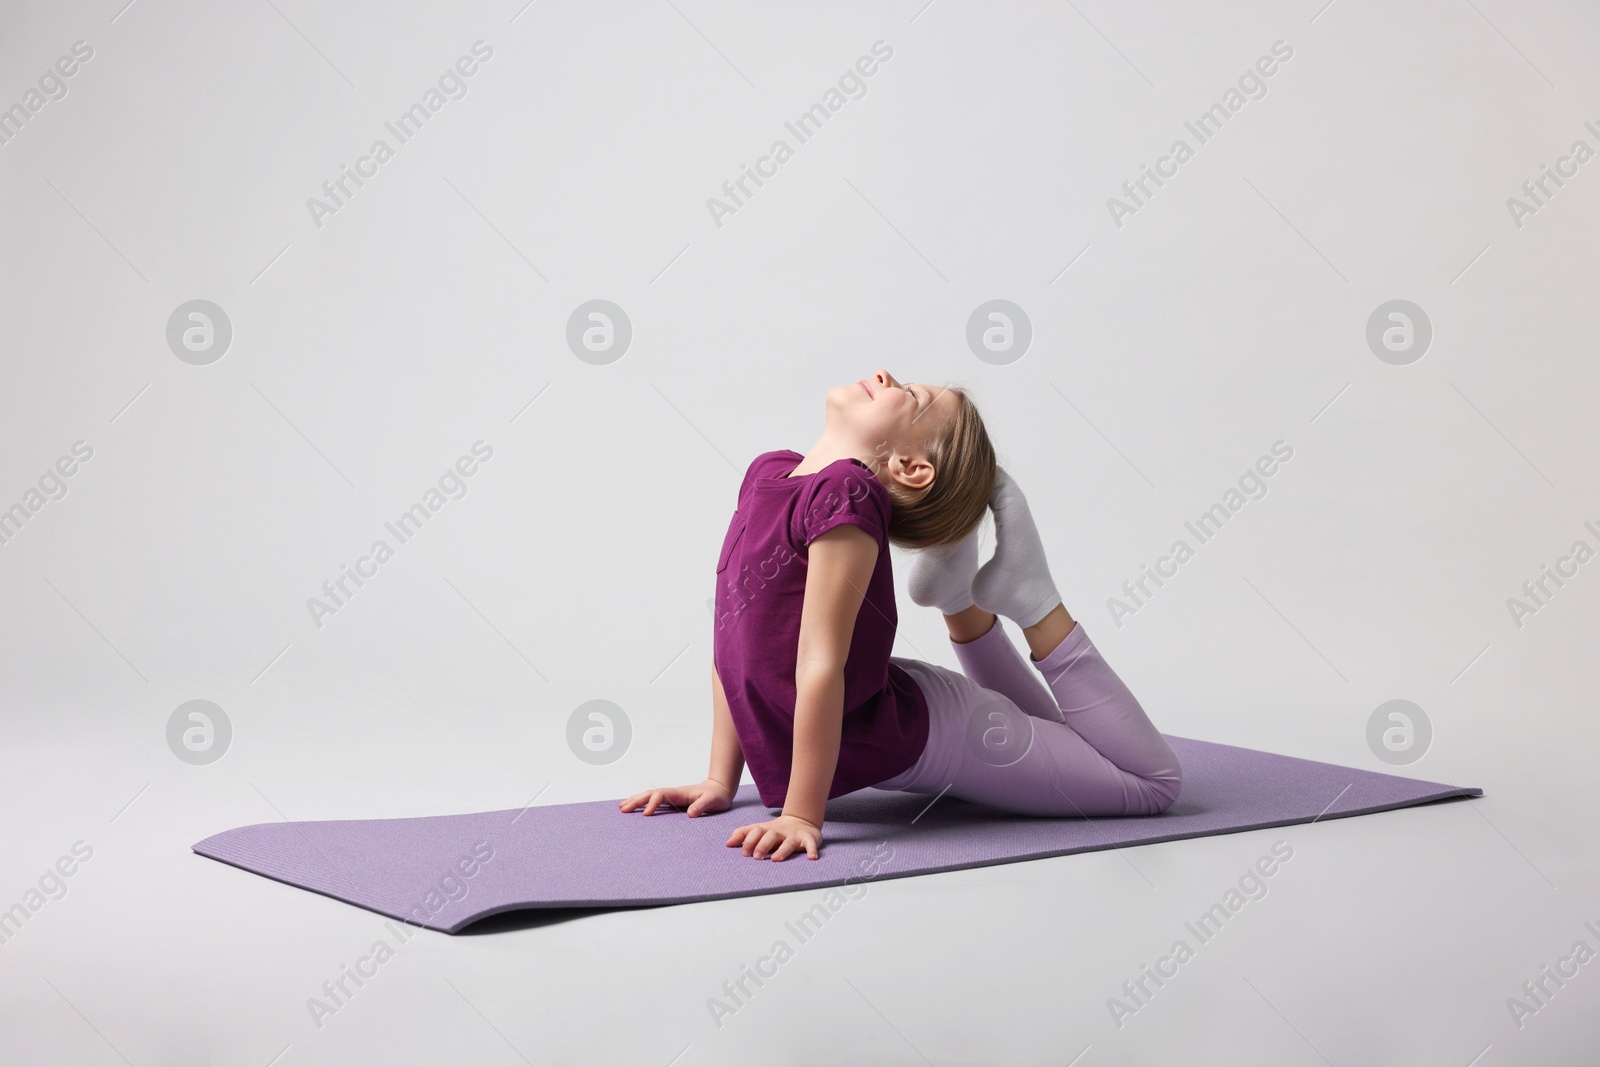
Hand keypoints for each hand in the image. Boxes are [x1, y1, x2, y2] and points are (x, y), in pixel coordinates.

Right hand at [618, 778, 733, 817]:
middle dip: (636, 801)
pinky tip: (633, 807)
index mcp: (680, 793)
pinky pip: (653, 800)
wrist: (719, 789)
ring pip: (649, 796)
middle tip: (623, 810)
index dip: (653, 803)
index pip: (661, 795)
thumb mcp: (713, 801)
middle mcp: (673, 793)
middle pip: (650, 794)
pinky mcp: (671, 801)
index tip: (646, 815)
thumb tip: (690, 813)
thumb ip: (702, 806)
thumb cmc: (717, 796)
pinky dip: (641, 803)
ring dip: (635, 800)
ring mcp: (671, 796)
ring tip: (622, 807)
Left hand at [726, 813, 821, 860]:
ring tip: (775, 859)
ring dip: (782, 850)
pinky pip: (810, 844)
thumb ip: (743, 834)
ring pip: (788, 842)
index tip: (744, 852)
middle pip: (770, 835)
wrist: (801, 821)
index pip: (756, 831)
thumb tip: (727, 843)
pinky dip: (812, 850)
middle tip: (757, 857)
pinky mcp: (808, 839)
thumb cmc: (776, 831)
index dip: (749, 840)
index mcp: (767, 830)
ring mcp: (794, 835)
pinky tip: (812, 858)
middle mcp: (780, 832)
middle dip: (762, 845)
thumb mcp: (759, 830)